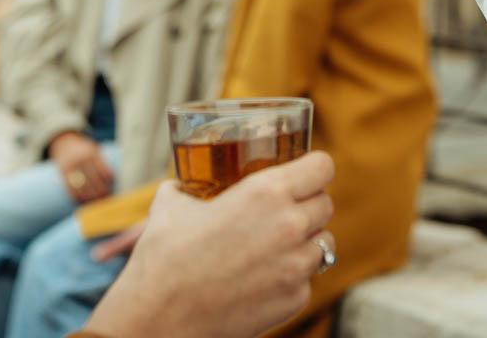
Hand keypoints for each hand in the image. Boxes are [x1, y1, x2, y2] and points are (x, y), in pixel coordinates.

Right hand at [49, 131, 114, 204]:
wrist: (64, 143)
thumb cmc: (85, 149)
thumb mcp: (94, 149)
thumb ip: (103, 162)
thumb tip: (117, 181)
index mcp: (92, 153)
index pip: (104, 171)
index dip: (109, 182)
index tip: (112, 186)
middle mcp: (81, 160)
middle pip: (94, 181)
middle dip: (101, 192)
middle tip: (106, 198)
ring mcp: (71, 167)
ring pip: (83, 187)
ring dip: (91, 197)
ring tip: (97, 202)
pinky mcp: (63, 173)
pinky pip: (71, 189)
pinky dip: (78, 197)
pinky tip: (84, 201)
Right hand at [84, 151, 336, 337]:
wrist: (161, 318)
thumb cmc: (165, 258)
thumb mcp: (171, 206)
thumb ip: (185, 189)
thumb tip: (180, 186)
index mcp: (267, 192)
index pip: (322, 167)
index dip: (313, 167)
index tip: (303, 172)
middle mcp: (291, 226)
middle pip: (325, 204)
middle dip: (308, 204)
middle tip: (284, 210)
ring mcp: (297, 266)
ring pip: (323, 243)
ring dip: (305, 241)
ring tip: (276, 245)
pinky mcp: (295, 300)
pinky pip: (306, 279)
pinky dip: (291, 276)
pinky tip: (262, 277)